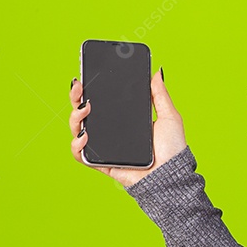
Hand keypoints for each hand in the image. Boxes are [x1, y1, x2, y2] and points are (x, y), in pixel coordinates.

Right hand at [69, 69, 186, 187]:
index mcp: (125, 120)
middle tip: (79, 88)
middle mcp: (111, 132)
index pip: (103, 101)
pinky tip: (85, 135)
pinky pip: (81, 155)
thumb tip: (156, 73)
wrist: (170, 174)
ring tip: (85, 109)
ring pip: (78, 130)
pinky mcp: (101, 163)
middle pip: (85, 113)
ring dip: (75, 118)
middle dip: (76, 98)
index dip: (91, 89)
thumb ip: (160, 95)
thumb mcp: (169, 116)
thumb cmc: (172, 148)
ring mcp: (105, 147)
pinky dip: (76, 145)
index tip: (87, 75)